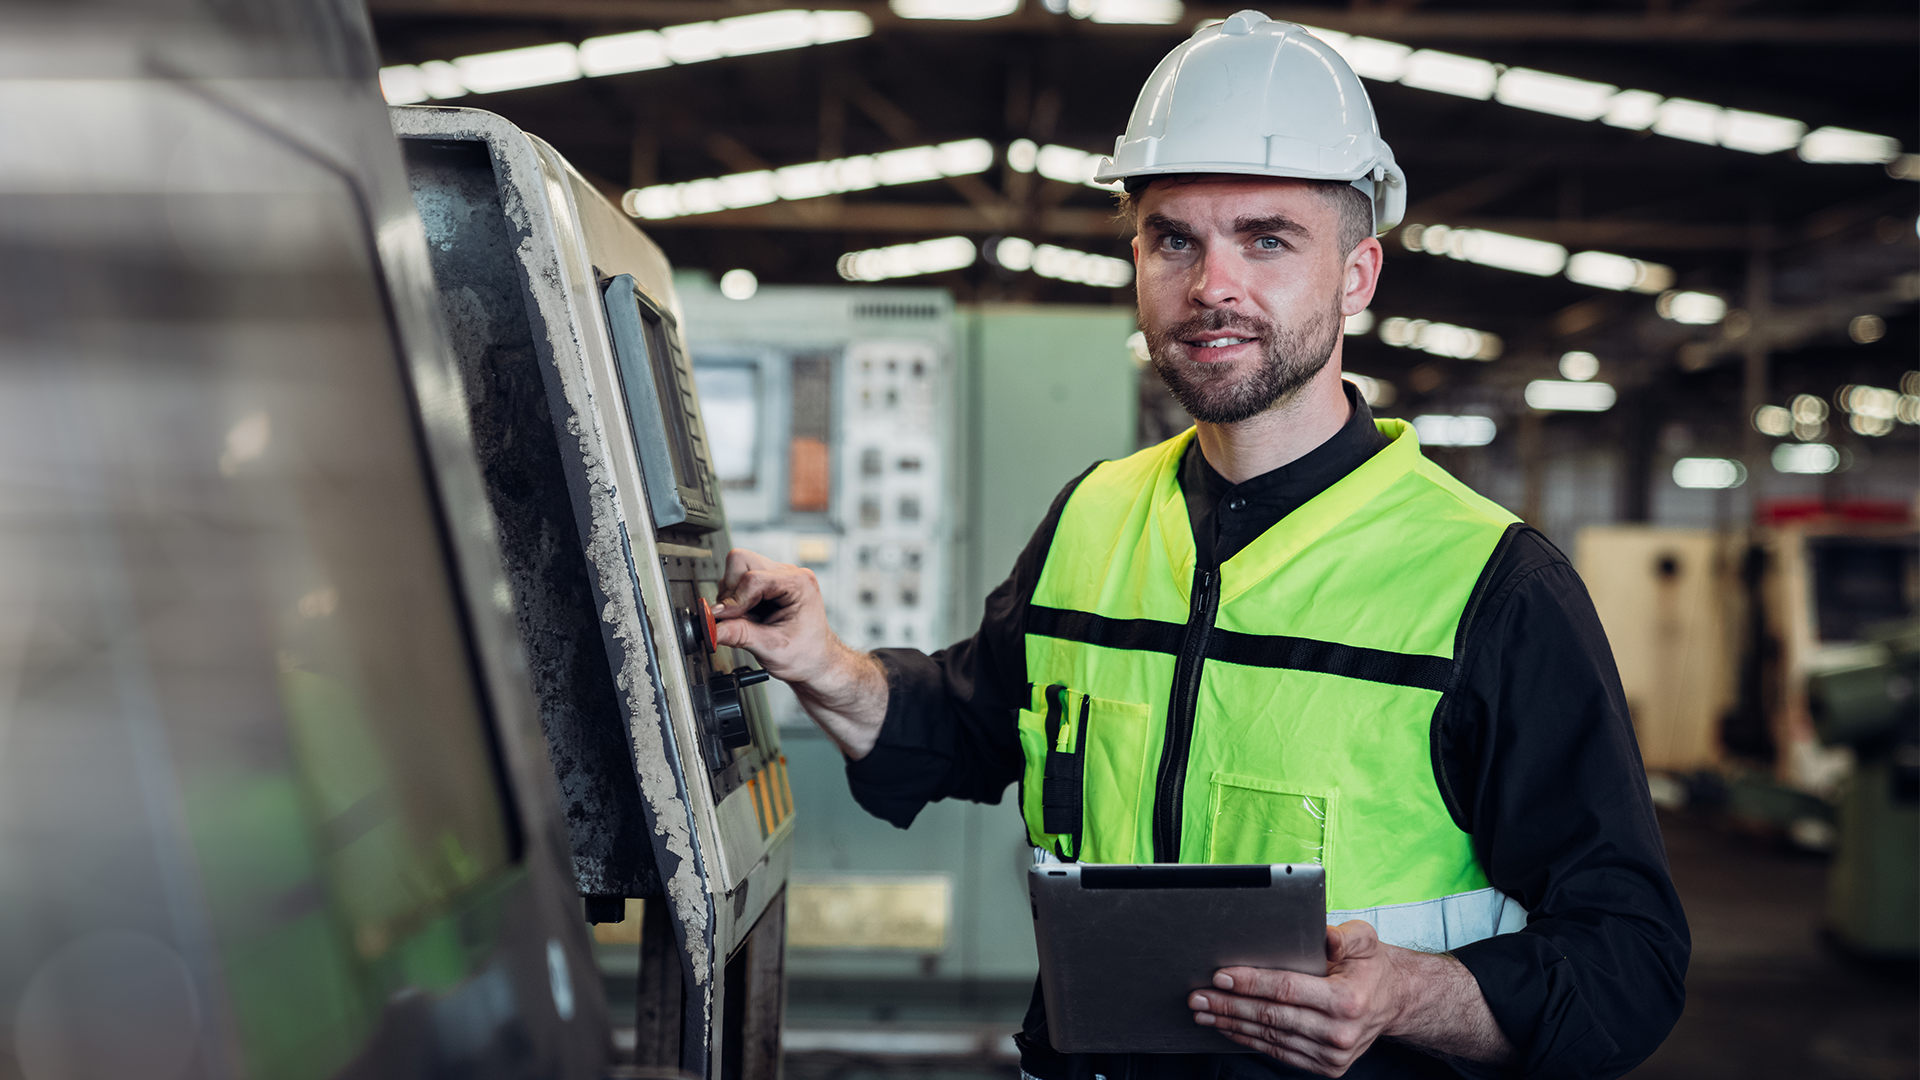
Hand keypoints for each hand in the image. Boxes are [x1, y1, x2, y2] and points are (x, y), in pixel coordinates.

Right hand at [711, 548, 886, 756]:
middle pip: (741, 561)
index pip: (752, 578)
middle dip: (731, 591)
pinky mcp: (767, 584)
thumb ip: (738, 635)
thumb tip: (711, 627)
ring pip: (737, 569)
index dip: (733, 601)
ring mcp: (777, 576)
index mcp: (798, 583)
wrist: (817, 662)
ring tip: (749, 621)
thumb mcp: (770, 648)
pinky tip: (749, 618)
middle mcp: (788, 574)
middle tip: (735, 618)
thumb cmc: (807, 655)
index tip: (723, 620)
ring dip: (732, 597)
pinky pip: (739, 581)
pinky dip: (736, 600)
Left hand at [1188, 920, 1514, 1074]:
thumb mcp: (1365, 940)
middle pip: (1271, 1017)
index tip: (1221, 975)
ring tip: (1204, 1011)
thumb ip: (1345, 936)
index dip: (1251, 983)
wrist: (1391, 1001)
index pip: (1287, 990)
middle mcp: (1340, 1033)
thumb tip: (1323, 935)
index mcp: (1348, 1001)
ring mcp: (1332, 1056)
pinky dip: (1248, 1039)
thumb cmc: (1370, 966)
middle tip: (1199, 995)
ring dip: (1232, 1024)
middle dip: (1230, 1005)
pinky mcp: (1325, 1067)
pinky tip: (1228, 1027)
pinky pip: (1278, 1052)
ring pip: (1270, 1037)